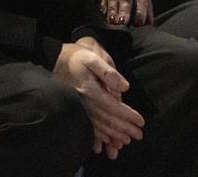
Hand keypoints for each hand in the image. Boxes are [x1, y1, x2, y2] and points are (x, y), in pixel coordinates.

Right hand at [53, 37, 144, 159]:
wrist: (57, 60)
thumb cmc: (77, 57)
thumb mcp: (93, 58)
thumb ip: (109, 72)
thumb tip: (125, 87)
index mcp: (90, 90)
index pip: (113, 107)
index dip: (128, 116)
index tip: (140, 122)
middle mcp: (84, 103)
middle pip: (108, 120)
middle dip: (124, 129)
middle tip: (138, 135)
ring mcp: (79, 108)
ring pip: (99, 127)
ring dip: (114, 135)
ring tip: (126, 140)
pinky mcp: (76, 110)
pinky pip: (89, 127)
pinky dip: (99, 136)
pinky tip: (107, 140)